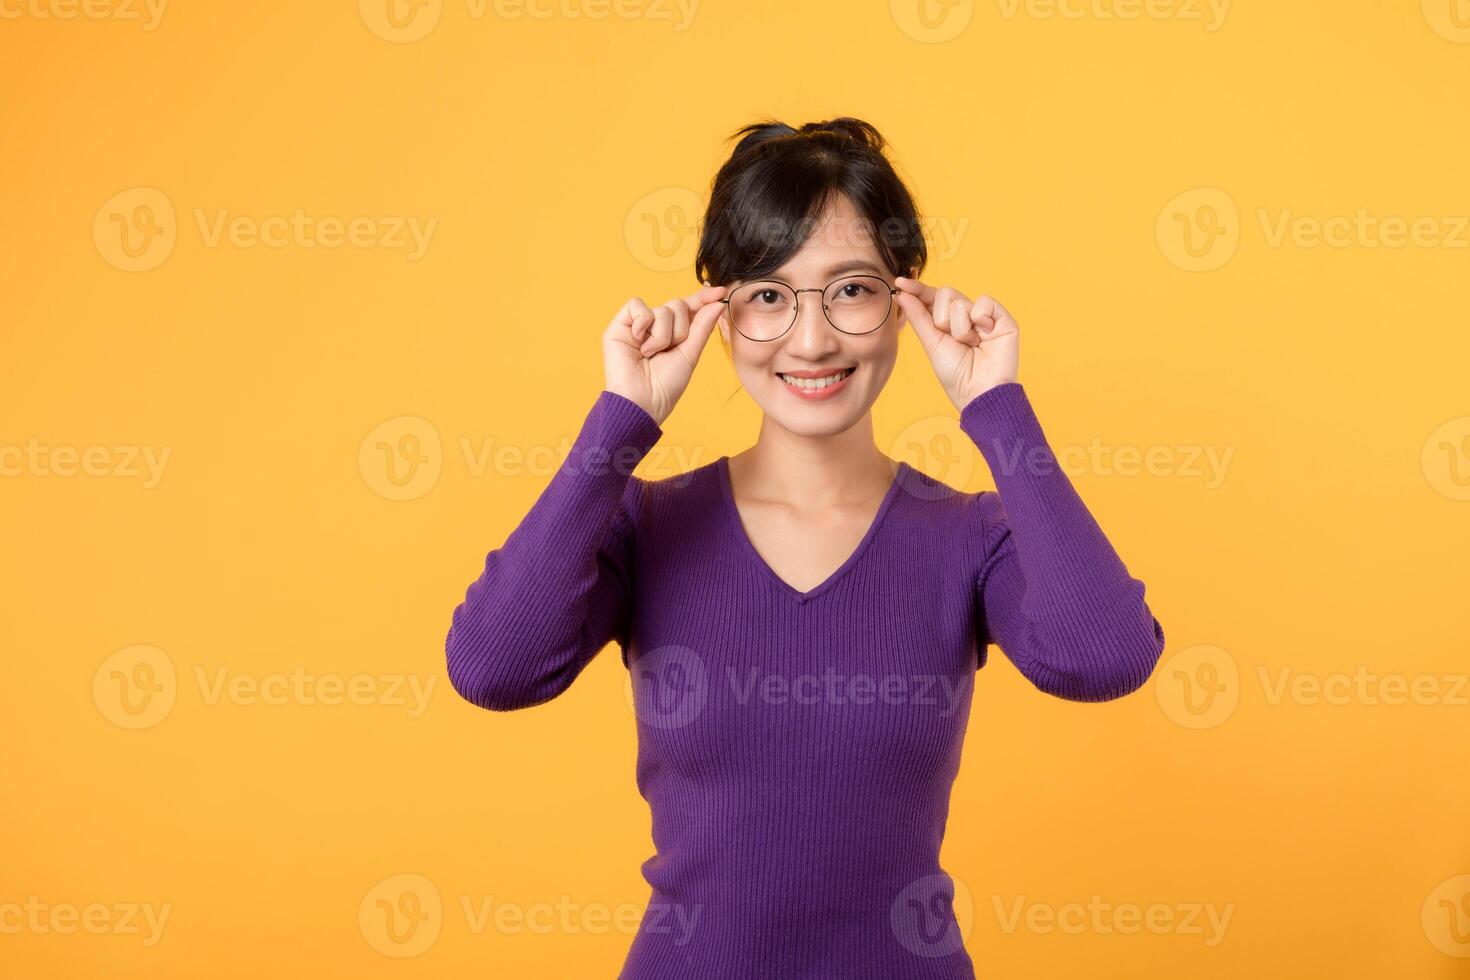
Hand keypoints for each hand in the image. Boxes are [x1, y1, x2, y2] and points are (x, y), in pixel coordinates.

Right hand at [602, 285, 727, 426]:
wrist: (642, 401)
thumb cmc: (666, 385)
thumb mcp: (690, 354)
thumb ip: (703, 327)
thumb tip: (718, 302)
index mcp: (674, 334)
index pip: (690, 308)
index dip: (703, 298)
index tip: (720, 291)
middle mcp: (656, 327)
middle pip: (678, 305)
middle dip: (680, 329)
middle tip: (669, 350)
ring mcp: (638, 325)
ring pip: (662, 308)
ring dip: (662, 335)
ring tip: (651, 354)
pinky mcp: (620, 324)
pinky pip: (636, 305)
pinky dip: (642, 323)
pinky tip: (638, 341)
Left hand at [894, 277, 1019, 411]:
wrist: (978, 392)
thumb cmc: (956, 374)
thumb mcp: (932, 343)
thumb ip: (918, 316)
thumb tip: (902, 293)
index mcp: (948, 322)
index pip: (931, 298)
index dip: (917, 289)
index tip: (900, 283)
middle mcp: (966, 316)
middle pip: (945, 294)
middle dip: (942, 319)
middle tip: (953, 340)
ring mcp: (984, 316)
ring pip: (960, 301)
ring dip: (960, 328)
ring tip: (971, 345)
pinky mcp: (1002, 318)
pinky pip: (984, 302)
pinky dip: (981, 320)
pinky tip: (986, 336)